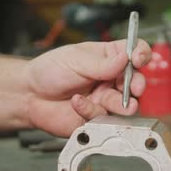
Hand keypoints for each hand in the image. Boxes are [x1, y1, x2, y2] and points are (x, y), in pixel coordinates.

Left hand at [25, 40, 151, 136]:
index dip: (141, 54)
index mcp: (108, 58)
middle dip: (137, 84)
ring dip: (122, 103)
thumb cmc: (49, 71)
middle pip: (136, 81)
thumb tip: (126, 57)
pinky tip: (77, 102)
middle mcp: (110, 79)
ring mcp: (105, 99)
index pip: (135, 52)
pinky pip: (104, 118)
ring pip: (126, 104)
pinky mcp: (97, 118)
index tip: (138, 59)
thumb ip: (103, 63)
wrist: (28, 96)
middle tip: (133, 87)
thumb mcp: (76, 59)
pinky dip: (90, 110)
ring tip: (112, 101)